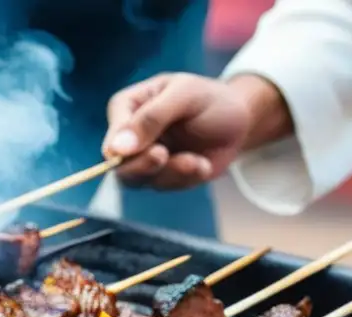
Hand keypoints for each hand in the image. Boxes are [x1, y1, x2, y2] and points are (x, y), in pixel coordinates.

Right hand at [102, 73, 255, 189]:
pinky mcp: (162, 177)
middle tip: (166, 156)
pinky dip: (186, 179)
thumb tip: (116, 149)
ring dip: (172, 173)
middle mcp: (129, 137)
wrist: (240, 120)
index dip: (124, 151)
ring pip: (141, 181)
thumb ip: (151, 118)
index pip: (112, 138)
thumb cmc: (209, 98)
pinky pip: (165, 187)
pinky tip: (203, 165)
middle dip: (146, 166)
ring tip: (197, 161)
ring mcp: (145, 160)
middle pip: (120, 166)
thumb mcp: (184, 95)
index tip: (154, 150)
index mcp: (126, 108)